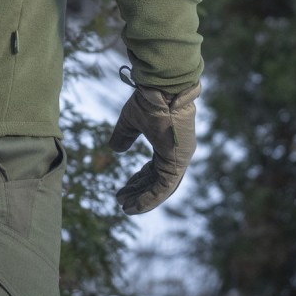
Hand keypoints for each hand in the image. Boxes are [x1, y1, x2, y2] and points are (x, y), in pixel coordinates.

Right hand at [108, 78, 200, 213]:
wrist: (163, 88)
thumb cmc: (150, 100)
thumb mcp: (131, 120)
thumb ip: (124, 135)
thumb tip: (115, 149)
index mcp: (169, 145)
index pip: (154, 169)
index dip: (139, 180)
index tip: (124, 189)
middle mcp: (177, 155)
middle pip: (157, 181)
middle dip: (139, 192)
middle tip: (122, 201)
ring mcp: (179, 159)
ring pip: (161, 188)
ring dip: (143, 199)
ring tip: (125, 207)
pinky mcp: (178, 163)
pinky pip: (164, 188)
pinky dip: (150, 199)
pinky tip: (135, 206)